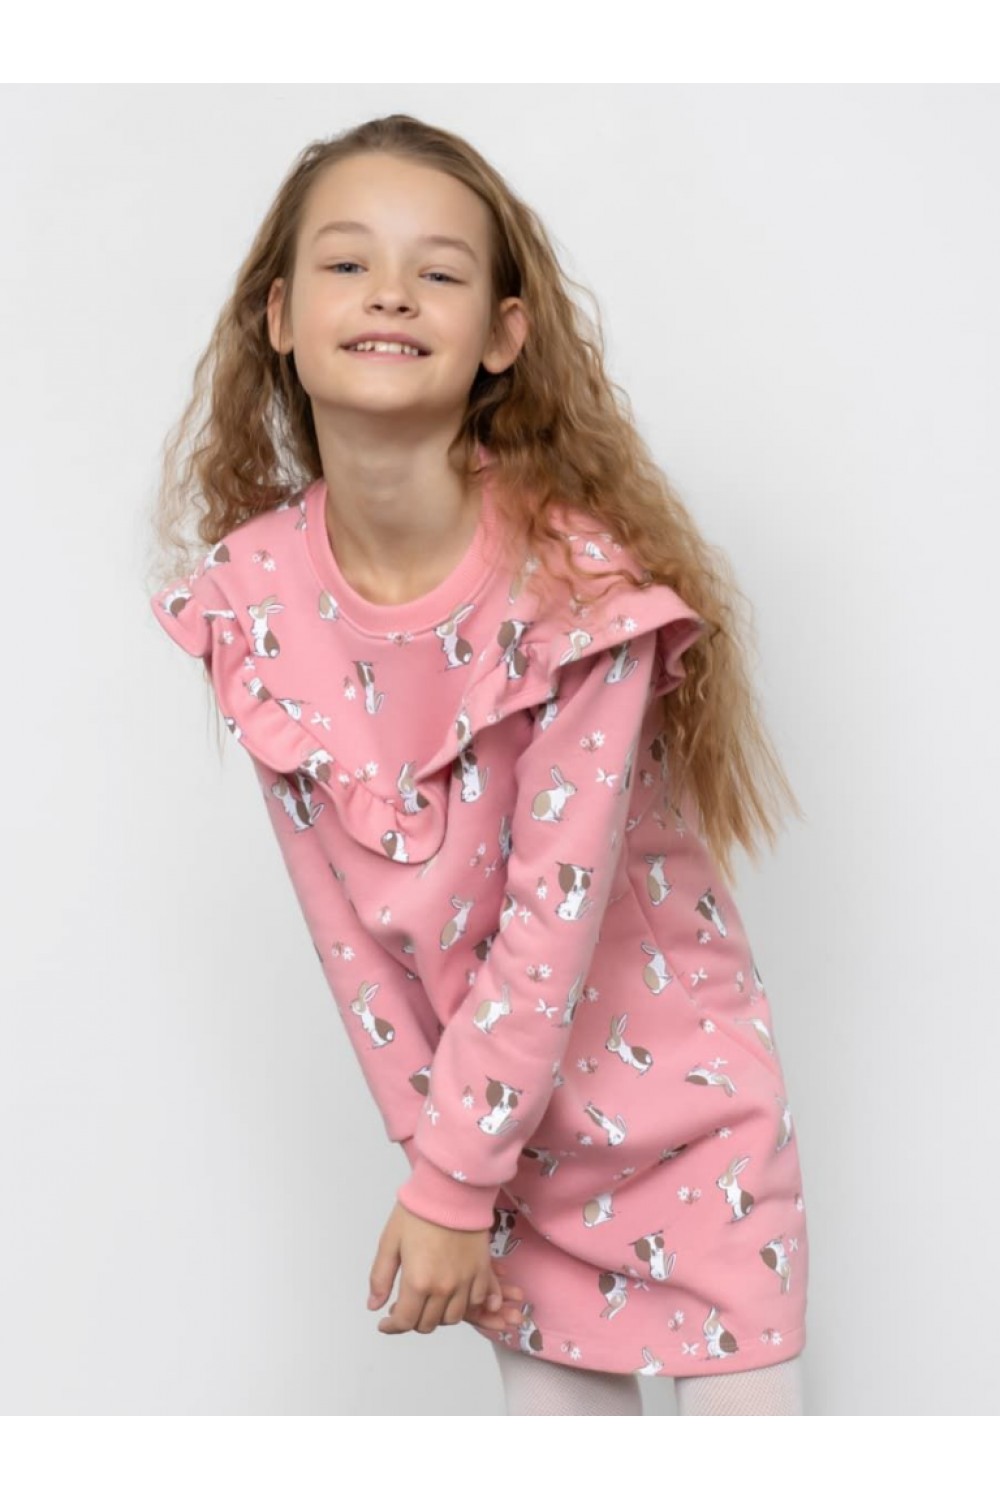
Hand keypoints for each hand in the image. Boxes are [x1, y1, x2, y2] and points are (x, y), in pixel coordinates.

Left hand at [368, 1201, 524, 1335]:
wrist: (452, 1190)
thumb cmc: (419, 1211)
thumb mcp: (390, 1241)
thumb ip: (380, 1277)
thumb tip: (374, 1306)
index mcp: (418, 1282)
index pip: (405, 1321)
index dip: (392, 1327)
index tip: (385, 1323)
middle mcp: (444, 1288)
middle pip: (428, 1323)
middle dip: (413, 1320)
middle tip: (405, 1307)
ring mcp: (466, 1281)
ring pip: (453, 1318)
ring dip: (438, 1316)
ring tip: (428, 1302)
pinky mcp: (482, 1271)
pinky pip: (476, 1302)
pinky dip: (464, 1305)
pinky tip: (453, 1295)